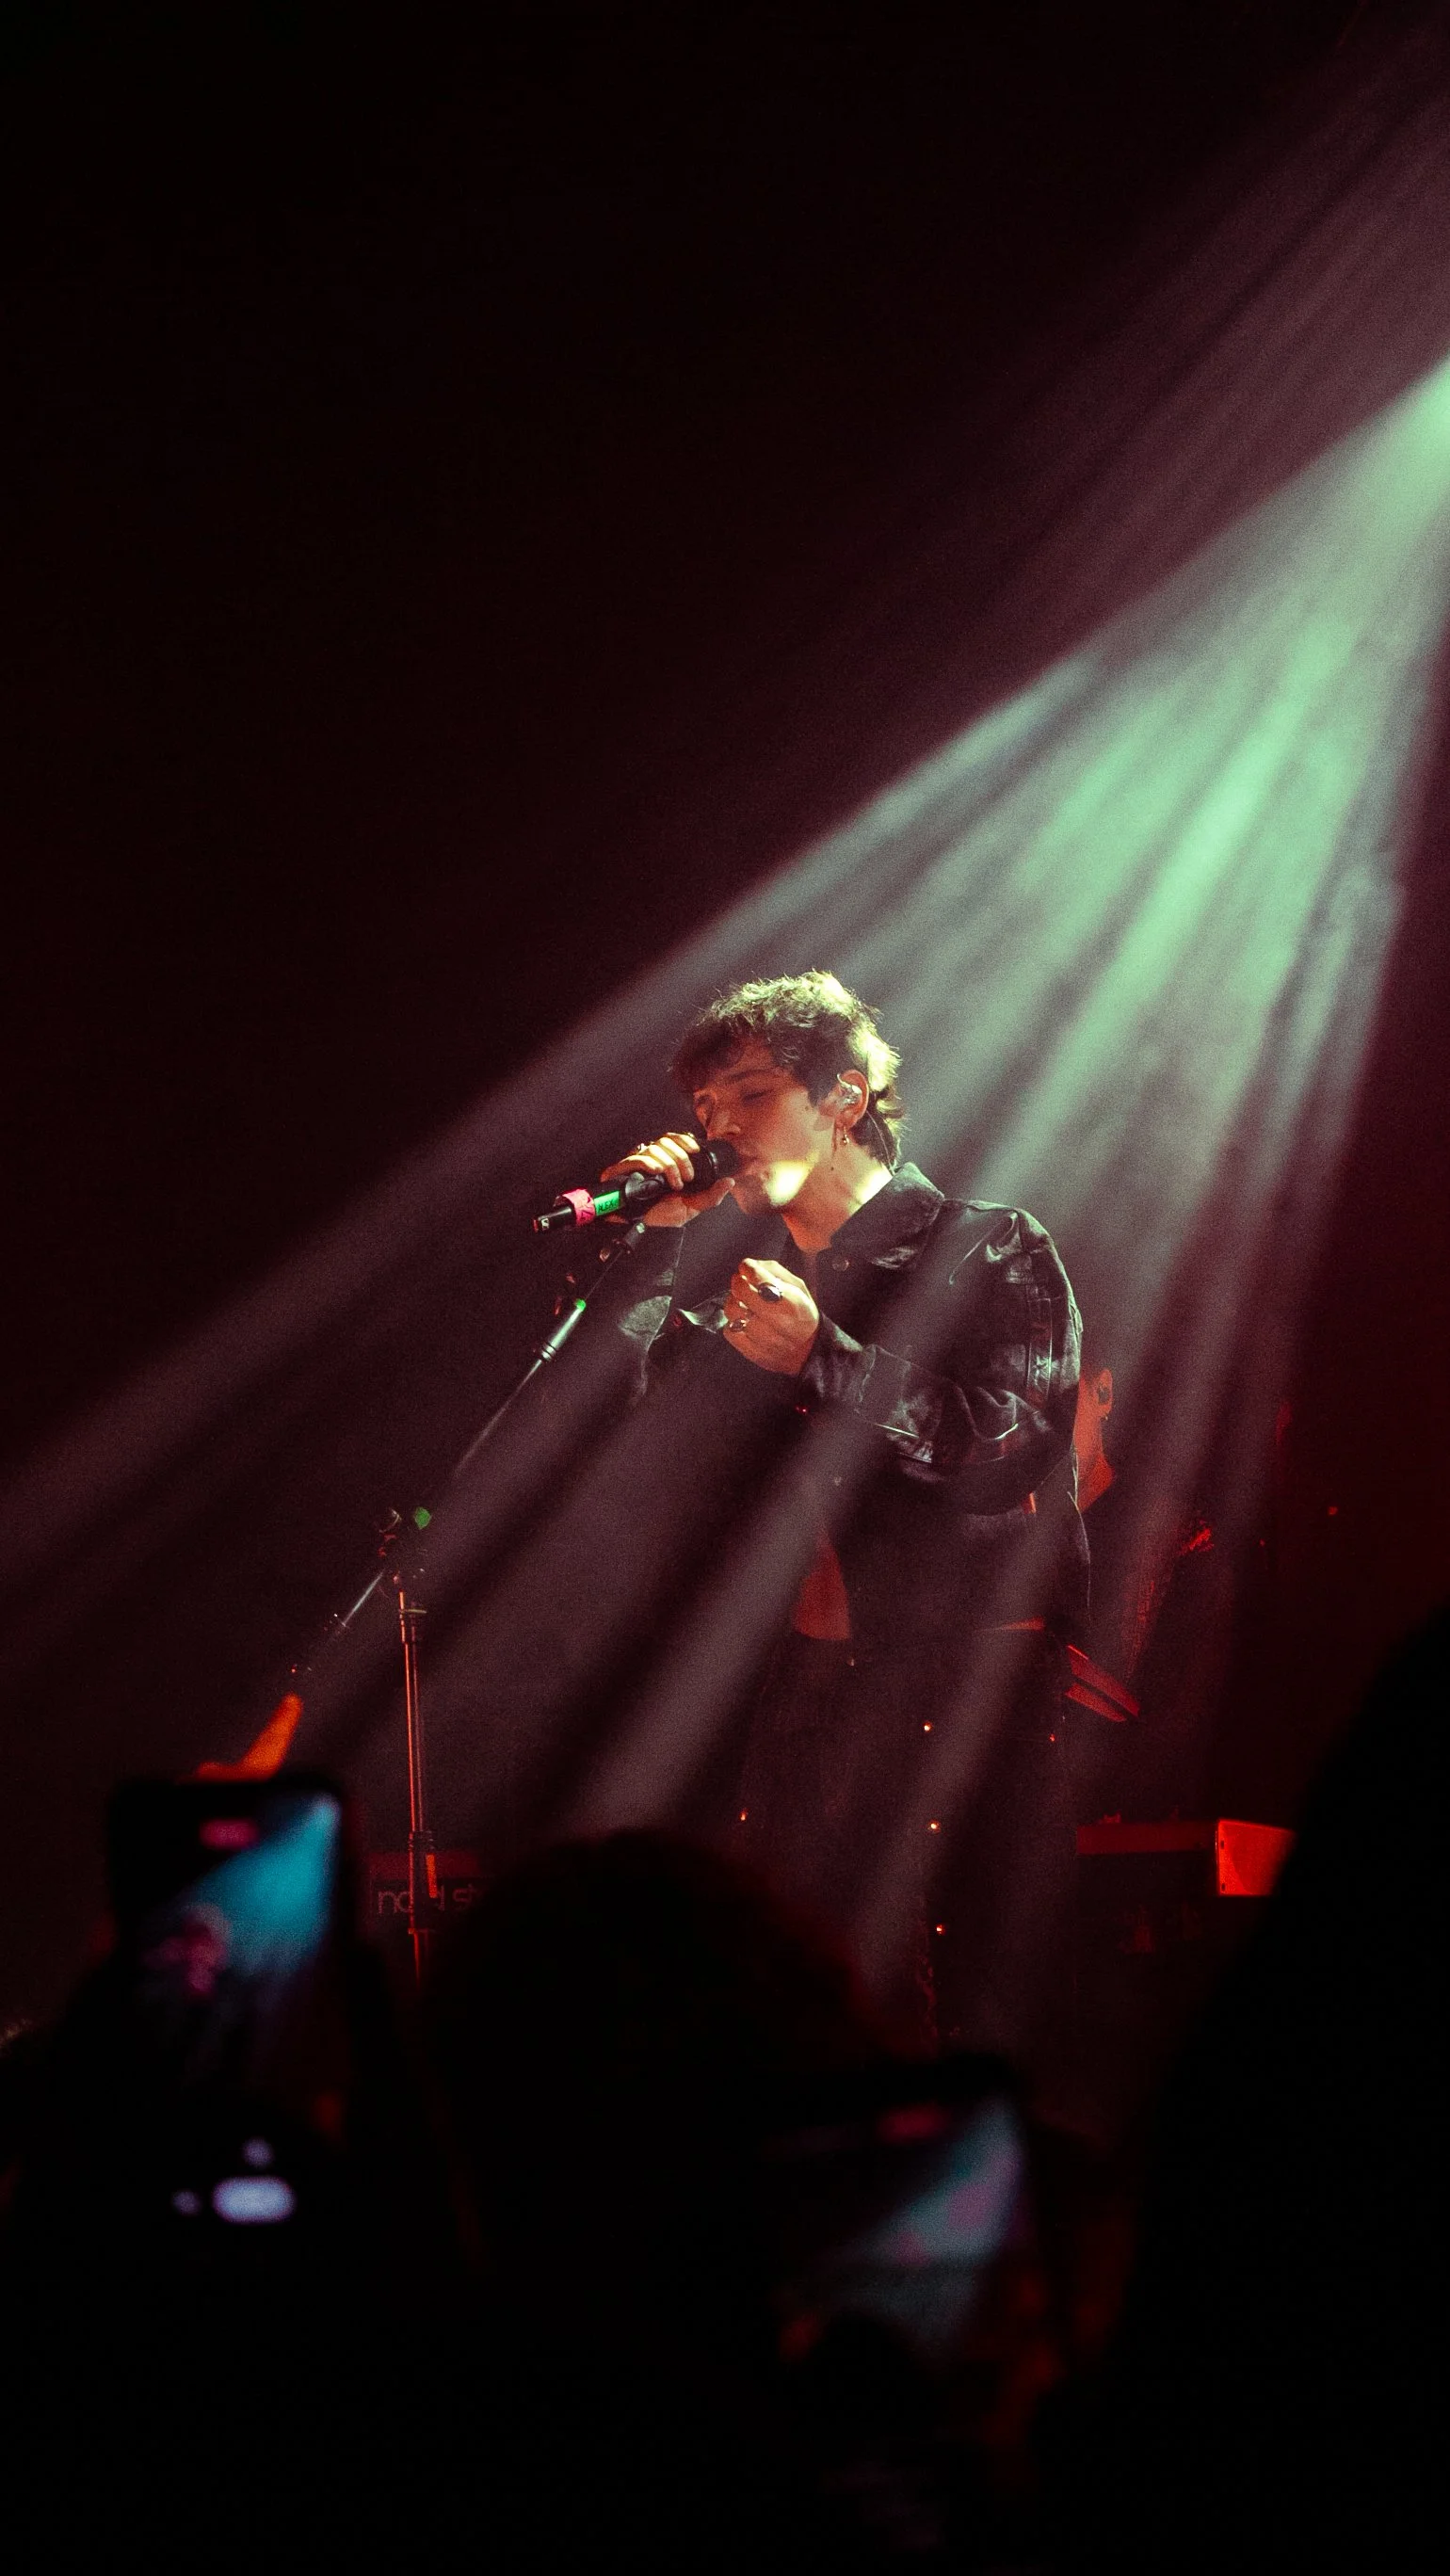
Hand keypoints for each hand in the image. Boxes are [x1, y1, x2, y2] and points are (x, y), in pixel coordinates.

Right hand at [598, 1130, 735, 1228]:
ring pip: (653, 1148)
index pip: (673, 1139)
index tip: (695, 1150)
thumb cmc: (665, 1216)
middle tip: (688, 1178)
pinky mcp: (621, 1172)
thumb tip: (729, 1182)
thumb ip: (711, 1195)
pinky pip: (635, 1158)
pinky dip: (648, 1162)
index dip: (684, 1140)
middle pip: (665, 1141)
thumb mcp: (692, 1207)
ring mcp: (636, 1165)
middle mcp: (651, 1160)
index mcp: (667, 1163)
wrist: (644, 1231)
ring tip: (674, 1184)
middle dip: (680, 1157)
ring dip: (668, 1164)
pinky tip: (657, 1172)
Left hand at [722, 1257, 818, 1373]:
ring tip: (741, 1301)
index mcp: (791, 1302)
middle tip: (740, 1281)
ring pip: (733, 1312)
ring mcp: (764, 1339)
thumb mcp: (798, 1288)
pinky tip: (742, 1320)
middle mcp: (778, 1321)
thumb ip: (775, 1271)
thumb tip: (751, 1264)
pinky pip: (729, 1331)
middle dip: (738, 1282)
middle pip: (742, 1292)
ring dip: (733, 1302)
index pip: (760, 1278)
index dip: (748, 1268)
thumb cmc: (802, 1316)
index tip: (747, 1267)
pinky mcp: (753, 1352)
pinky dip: (732, 1323)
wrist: (808, 1350)